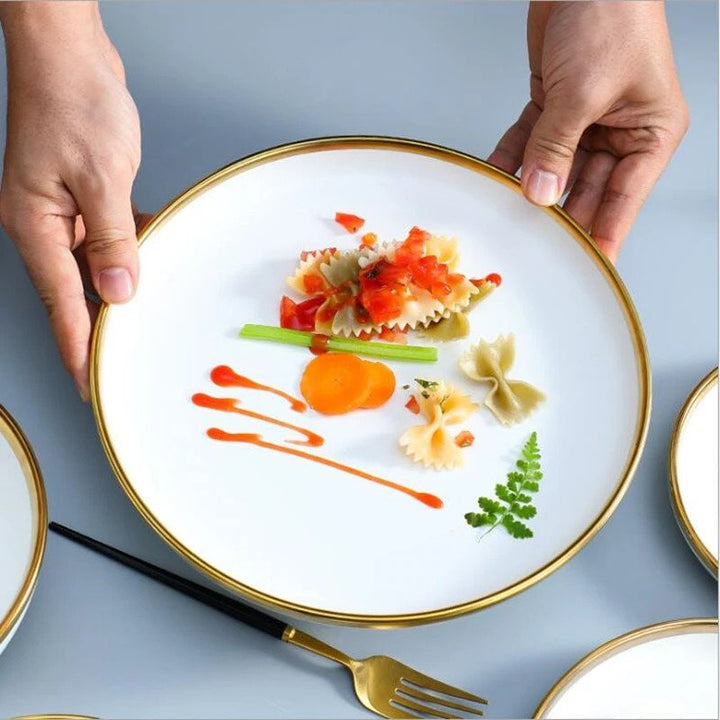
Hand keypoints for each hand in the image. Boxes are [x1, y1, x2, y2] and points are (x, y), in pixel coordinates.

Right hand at [0, 1, 141, 398]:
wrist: (68, 52)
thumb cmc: (75, 102)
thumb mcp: (101, 177)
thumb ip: (112, 238)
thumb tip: (118, 290)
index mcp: (36, 225)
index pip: (61, 303)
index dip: (78, 347)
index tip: (89, 383)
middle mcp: (43, 224)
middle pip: (74, 290)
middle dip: (99, 326)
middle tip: (121, 362)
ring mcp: (61, 209)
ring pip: (93, 264)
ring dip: (120, 283)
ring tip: (143, 314)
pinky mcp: (81, 195)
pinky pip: (104, 235)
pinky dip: (127, 245)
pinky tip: (149, 247)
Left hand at [488, 1, 688, 262]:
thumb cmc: (613, 14)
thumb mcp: (585, 92)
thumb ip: (557, 147)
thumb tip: (539, 194)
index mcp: (649, 136)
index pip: (622, 202)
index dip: (603, 238)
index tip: (585, 270)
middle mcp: (619, 133)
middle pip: (584, 191)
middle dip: (558, 217)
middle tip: (533, 248)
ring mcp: (584, 122)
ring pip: (553, 170)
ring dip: (528, 190)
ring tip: (506, 220)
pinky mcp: (554, 106)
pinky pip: (529, 143)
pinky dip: (510, 159)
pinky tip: (492, 180)